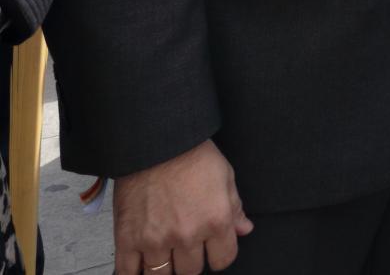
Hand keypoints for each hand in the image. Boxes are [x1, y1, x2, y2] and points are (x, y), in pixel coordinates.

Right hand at [113, 140, 252, 273]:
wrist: (154, 144)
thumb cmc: (191, 155)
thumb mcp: (225, 177)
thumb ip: (235, 208)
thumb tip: (244, 229)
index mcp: (215, 221)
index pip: (223, 260)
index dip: (219, 255)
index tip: (213, 249)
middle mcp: (187, 235)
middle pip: (191, 271)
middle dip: (191, 260)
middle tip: (186, 246)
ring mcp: (155, 240)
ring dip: (165, 267)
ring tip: (165, 253)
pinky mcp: (127, 239)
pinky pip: (129, 272)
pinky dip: (135, 272)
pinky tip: (141, 264)